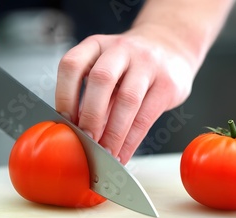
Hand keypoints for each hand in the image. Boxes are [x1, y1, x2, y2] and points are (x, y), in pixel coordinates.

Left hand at [55, 25, 195, 163]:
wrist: (171, 49)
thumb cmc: (131, 66)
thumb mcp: (107, 69)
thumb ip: (91, 96)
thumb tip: (74, 133)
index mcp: (96, 45)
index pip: (72, 65)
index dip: (64, 95)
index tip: (64, 122)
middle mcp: (121, 50)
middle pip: (101, 79)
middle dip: (90, 115)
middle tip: (85, 141)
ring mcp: (147, 64)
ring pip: (128, 99)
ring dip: (113, 132)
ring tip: (105, 153)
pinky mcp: (167, 84)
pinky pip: (146, 116)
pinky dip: (131, 141)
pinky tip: (123, 154)